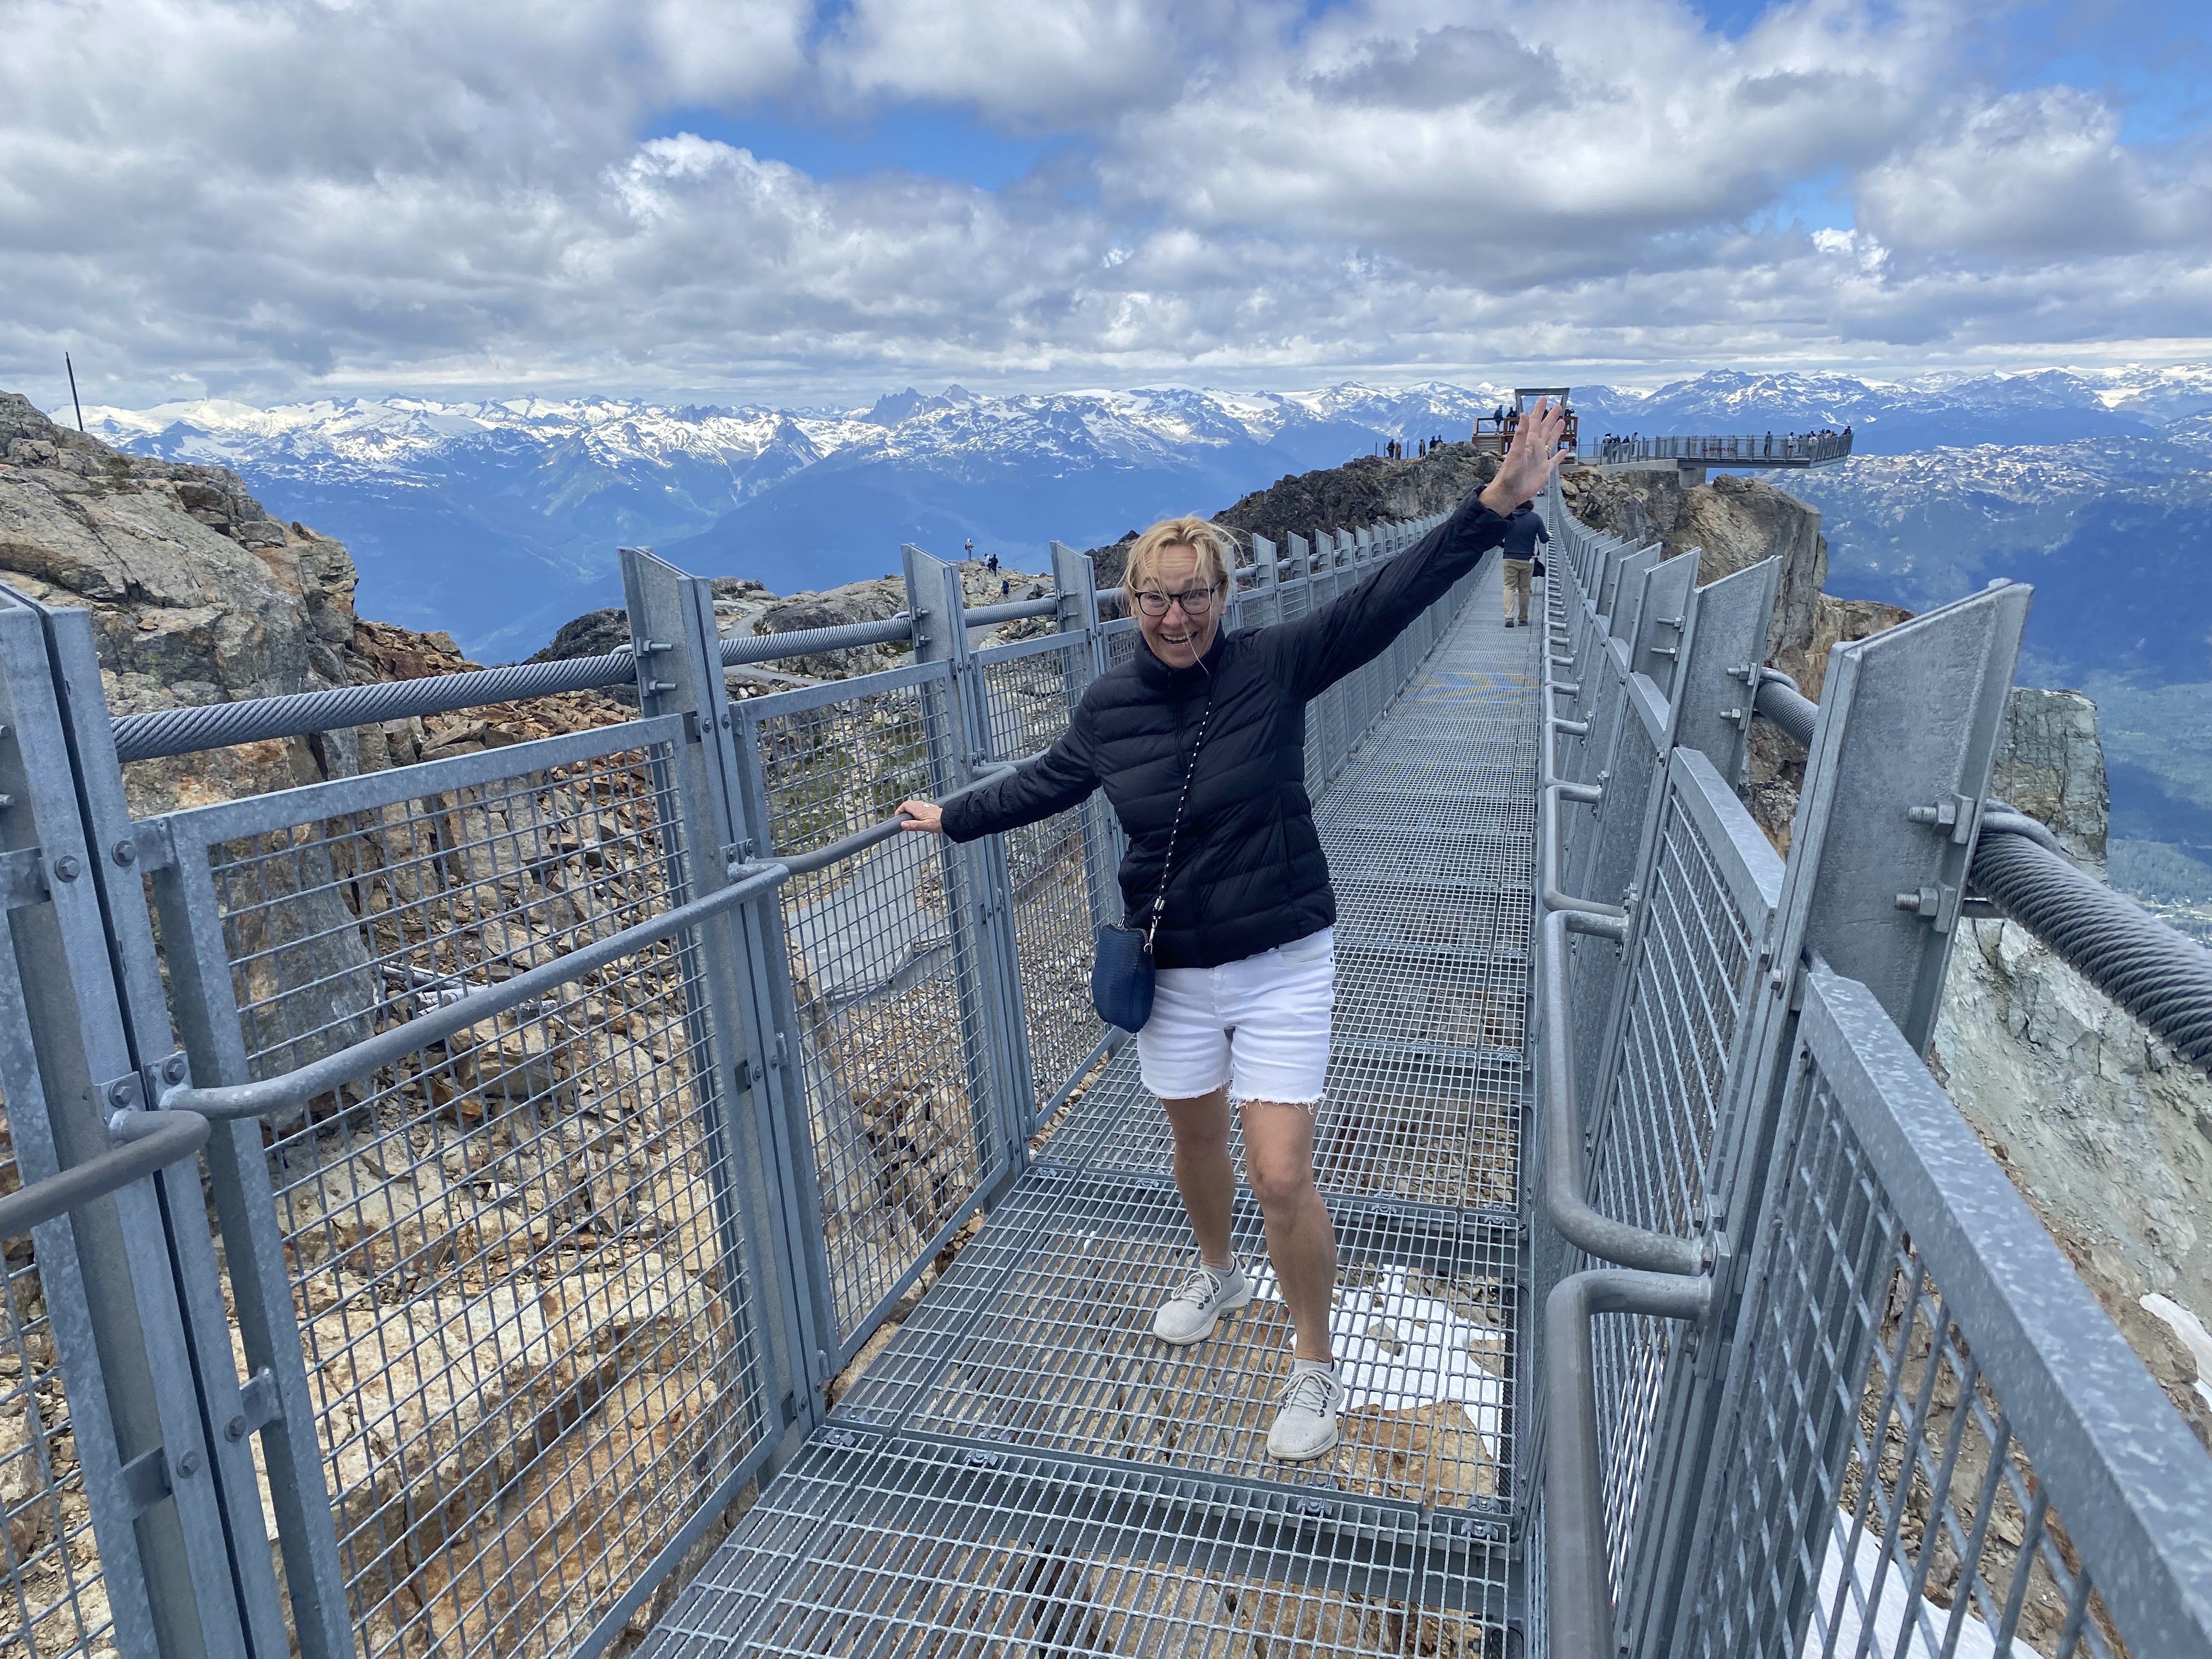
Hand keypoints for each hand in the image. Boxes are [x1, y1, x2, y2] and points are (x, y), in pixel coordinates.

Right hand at [897, 798, 943, 833]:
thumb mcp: (926, 826)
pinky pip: (921, 808)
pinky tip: (920, 819)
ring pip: (915, 805)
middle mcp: (922, 806)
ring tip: (910, 820)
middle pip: (909, 804)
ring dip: (910, 811)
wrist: (952, 820)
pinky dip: (917, 812)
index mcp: (919, 809)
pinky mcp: (931, 809)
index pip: (905, 805)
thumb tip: (903, 824)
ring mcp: (927, 807)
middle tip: (903, 819)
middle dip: (904, 811)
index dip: (899, 810)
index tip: (898, 818)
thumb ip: (914, 825)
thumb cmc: (940, 823)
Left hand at [1479, 397, 1569, 513]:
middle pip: (1545, 429)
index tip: (1544, 399)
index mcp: (1528, 442)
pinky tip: (1564, 450)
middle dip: (1551, 417)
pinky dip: (1560, 456)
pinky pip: (1554, 460)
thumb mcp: (1516, 452)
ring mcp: (1541, 459)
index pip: (1535, 422)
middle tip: (1558, 406)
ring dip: (1556, 431)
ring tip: (1562, 421)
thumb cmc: (1510, 474)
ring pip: (1551, 441)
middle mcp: (1535, 448)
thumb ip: (1521, 434)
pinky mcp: (1545, 471)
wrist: (1510, 493)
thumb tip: (1523, 414)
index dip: (1539, 410)